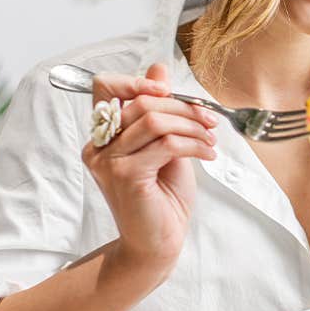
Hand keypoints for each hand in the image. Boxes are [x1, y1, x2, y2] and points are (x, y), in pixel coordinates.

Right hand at [81, 63, 218, 273]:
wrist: (159, 243)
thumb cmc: (162, 197)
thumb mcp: (165, 144)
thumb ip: (160, 110)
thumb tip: (159, 67)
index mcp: (103, 135)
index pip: (104, 87)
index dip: (135, 79)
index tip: (167, 89)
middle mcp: (98, 146)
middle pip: (140, 102)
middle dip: (183, 106)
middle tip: (209, 119)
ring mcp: (108, 161)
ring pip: (154, 120)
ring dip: (192, 125)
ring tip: (211, 138)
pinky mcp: (125, 176)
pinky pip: (165, 144)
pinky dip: (194, 144)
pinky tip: (208, 153)